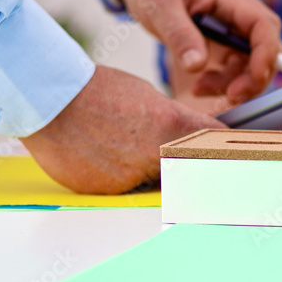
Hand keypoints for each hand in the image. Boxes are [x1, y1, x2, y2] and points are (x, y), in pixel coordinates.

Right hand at [20, 65, 224, 193]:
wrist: (48, 98)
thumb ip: (173, 123)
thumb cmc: (97, 90)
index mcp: (171, 126)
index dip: (224, 148)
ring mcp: (129, 177)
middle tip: (178, 157)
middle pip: (187, 170)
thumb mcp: (149, 97)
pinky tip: (103, 157)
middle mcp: (154, 155)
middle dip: (187, 166)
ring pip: (153, 184)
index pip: (214, 142)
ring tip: (123, 149)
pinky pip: (122, 190)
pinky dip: (118, 179)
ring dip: (148, 173)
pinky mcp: (104, 191)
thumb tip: (190, 138)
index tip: (234, 153)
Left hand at [112, 0, 281, 106]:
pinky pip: (235, 69)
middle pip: (266, 49)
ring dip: (233, 83)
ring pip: (251, 64)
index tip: (254, 79)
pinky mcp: (224, 44)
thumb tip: (197, 66)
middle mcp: (239, 14)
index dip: (266, 53)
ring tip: (199, 89)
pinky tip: (199, 86)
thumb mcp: (160, 7)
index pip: (264, 25)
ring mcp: (233, 30)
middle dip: (254, 76)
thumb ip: (179, 35)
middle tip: (230, 95)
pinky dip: (222, 83)